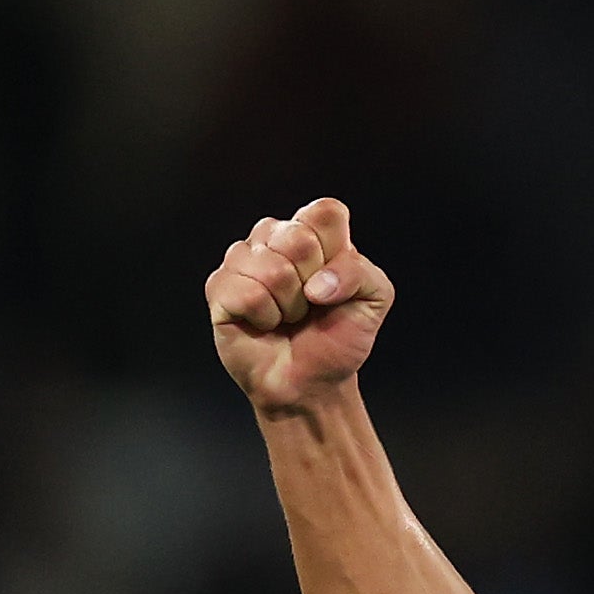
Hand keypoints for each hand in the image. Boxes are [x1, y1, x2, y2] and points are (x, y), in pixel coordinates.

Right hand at [206, 197, 392, 413]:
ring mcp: (243, 260)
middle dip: (312, 282)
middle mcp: (275, 239)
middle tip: (311, 305)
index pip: (324, 212)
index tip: (335, 282)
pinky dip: (264, 317)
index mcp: (314, 233)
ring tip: (288, 316)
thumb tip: (318, 283)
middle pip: (297, 237)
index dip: (334, 250)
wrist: (312, 382)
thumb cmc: (338, 339)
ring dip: (289, 305)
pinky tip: (265, 323)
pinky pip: (246, 293)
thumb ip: (361, 274)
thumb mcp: (374, 300)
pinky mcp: (220, 287)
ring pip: (270, 267)